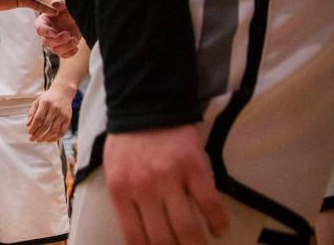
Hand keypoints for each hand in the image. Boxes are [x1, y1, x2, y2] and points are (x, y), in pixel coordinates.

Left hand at [27, 85, 73, 141]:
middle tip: (32, 139)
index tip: (29, 132)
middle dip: (37, 134)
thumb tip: (28, 125)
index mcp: (45, 103)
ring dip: (45, 138)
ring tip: (39, 140)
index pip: (38, 118)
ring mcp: (62, 114)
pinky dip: (55, 138)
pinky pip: (62, 132)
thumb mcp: (38, 101)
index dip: (33, 127)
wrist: (63, 92)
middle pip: (45, 126)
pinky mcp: (68, 119)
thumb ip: (32, 112)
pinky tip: (48, 140)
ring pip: (54, 130)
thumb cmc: (48, 98)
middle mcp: (55, 109)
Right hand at [34, 0, 81, 57]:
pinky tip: (76, 46)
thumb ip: (59, 3)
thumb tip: (55, 5)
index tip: (53, 32)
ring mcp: (55, 43)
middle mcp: (47, 34)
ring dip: (66, 47)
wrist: (76, 17)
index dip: (46, 32)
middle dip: (58, 40)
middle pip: (47, 43)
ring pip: (56, 50)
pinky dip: (70, 53)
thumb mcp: (64, 4)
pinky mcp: (63, 48)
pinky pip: (64, 55)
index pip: (39, 30)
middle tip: (67, 34)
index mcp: (43, 22)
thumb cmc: (66, 9)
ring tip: (74, 39)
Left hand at [105, 125, 228, 244]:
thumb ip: (125, 200)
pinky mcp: (194, 167)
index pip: (135, 238)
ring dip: (198, 244)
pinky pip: (210, 204)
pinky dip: (218, 222)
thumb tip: (138, 235)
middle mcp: (143, 189)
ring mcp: (169, 178)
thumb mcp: (114, 170)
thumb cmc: (128, 140)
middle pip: (162, 240)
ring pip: (187, 229)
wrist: (146, 102)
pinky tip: (219, 228)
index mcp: (120, 191)